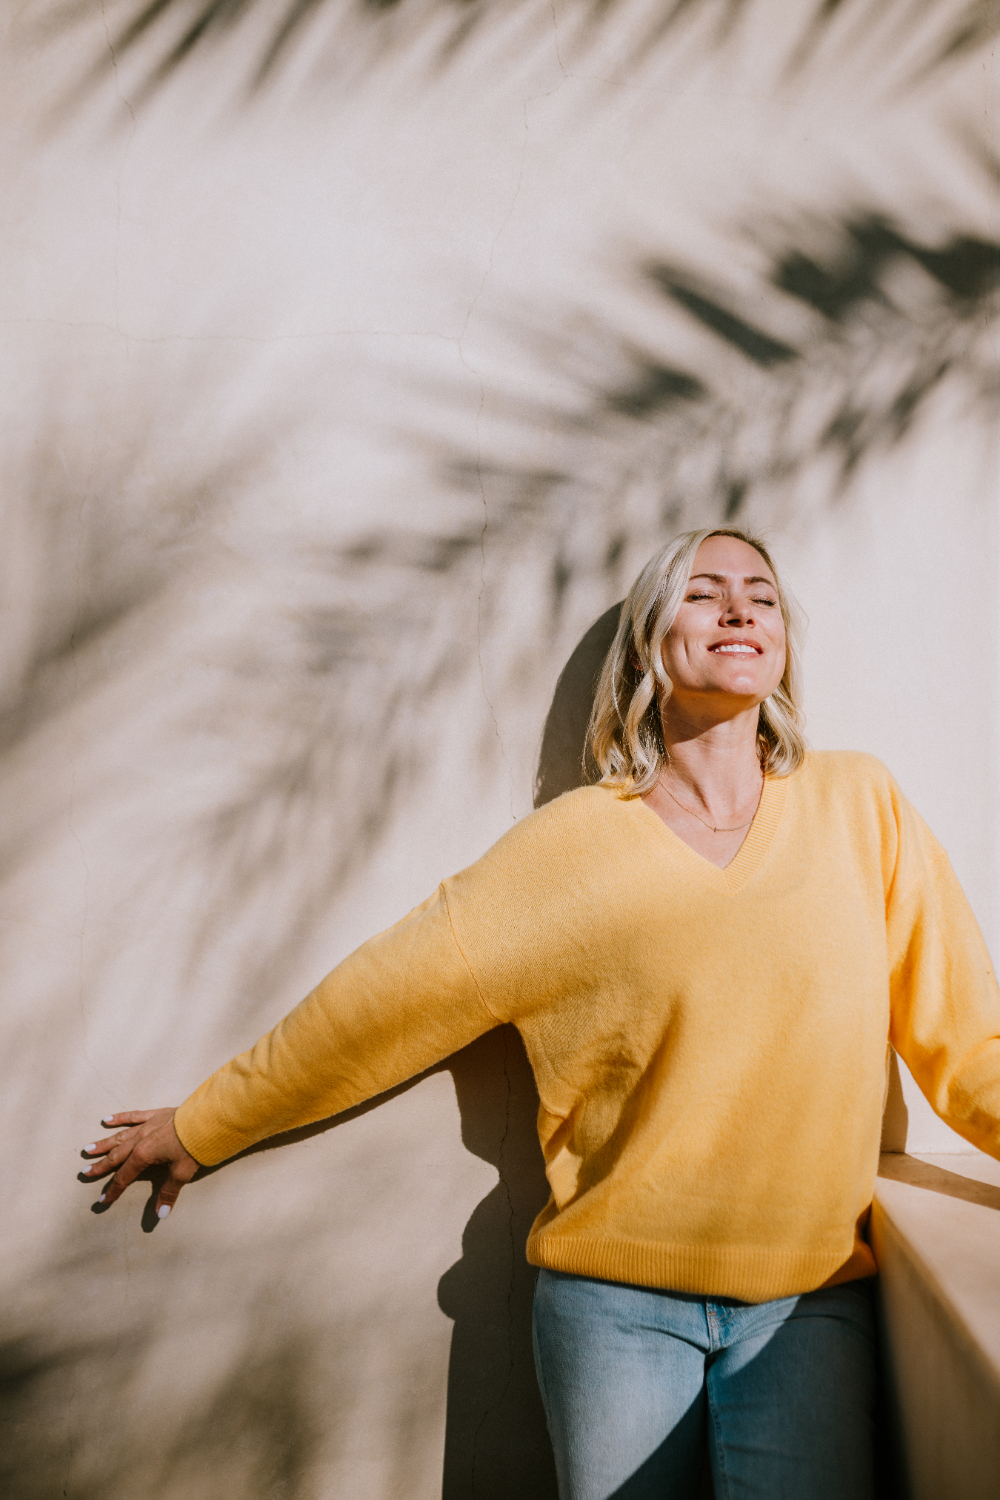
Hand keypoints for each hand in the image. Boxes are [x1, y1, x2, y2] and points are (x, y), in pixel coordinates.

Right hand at [80, 1109, 198, 1218]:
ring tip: (88, 1149)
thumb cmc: (195, 1145)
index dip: (114, 1190)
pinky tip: (106, 1119)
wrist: (208, 1117)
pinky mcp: (155, 1114)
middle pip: (116, 1156)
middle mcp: (140, 1139)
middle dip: (101, 1166)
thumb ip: (169, 1192)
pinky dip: (120, 1118)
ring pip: (120, 1136)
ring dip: (104, 1144)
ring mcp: (147, 1125)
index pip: (124, 1176)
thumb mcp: (182, 1172)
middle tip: (85, 1173)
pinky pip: (133, 1116)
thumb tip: (161, 1214)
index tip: (103, 1200)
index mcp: (144, 1155)